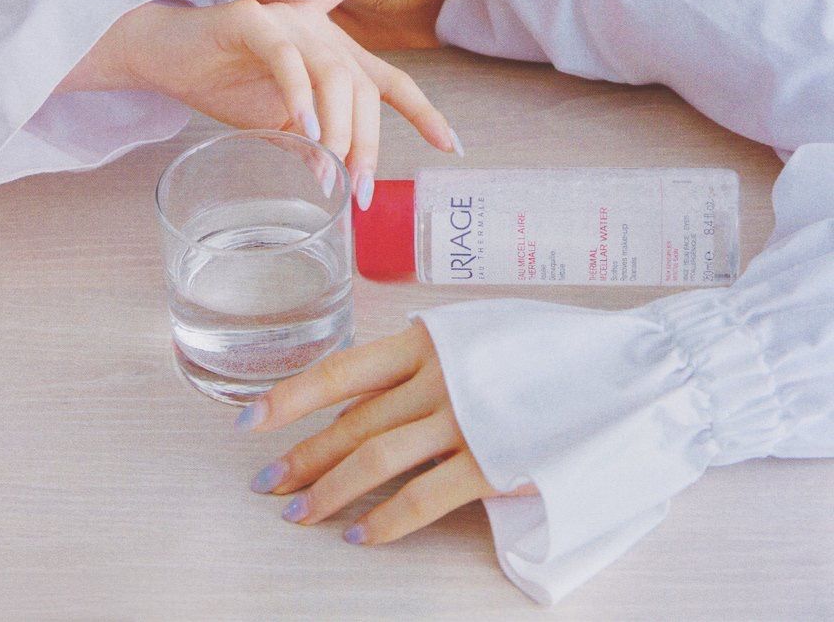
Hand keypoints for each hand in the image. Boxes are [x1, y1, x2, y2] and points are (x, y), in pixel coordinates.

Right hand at [111, 0, 457, 202]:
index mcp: (332, 49)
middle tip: (358, 189)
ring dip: (339, 128)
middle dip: (368, 141)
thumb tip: (335, 177)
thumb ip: (308, 140)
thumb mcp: (274, 121)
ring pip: (334, 73)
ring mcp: (286, 20)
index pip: (388, 79)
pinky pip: (287, 57)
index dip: (422, 112)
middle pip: (365, 84)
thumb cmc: (220, 82)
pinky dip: (301, 95)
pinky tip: (306, 130)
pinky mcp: (249, 21)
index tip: (450, 146)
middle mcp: (318, 28)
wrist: (159, 54)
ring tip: (332, 170)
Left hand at [234, 320, 536, 544]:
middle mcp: (435, 376)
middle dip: (302, 458)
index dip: (289, 398)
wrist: (619, 367)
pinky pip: (423, 498)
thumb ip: (427, 359)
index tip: (250, 421)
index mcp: (425, 340)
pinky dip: (386, 522)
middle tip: (267, 484)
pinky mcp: (491, 462)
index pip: (339, 371)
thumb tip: (375, 388)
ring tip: (300, 514)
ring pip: (374, 460)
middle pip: (350, 424)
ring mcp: (463, 419)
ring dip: (329, 492)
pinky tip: (361, 536)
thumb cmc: (545, 348)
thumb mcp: (476, 334)